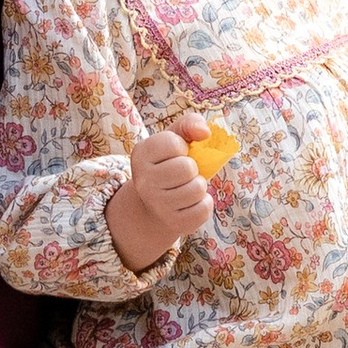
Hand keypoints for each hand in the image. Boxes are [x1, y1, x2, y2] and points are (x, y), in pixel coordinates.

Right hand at [107, 126, 213, 271]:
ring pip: (197, 189)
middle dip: (192, 168)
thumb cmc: (169, 163)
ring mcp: (157, 205)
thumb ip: (190, 124)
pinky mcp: (174, 223)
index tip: (175, 154)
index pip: (174, 144)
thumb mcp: (175, 137)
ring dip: (199, 185)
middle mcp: (143, 181)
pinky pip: (203, 209)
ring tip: (186, 186)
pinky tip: (191, 202)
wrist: (154, 203)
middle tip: (184, 173)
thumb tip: (205, 133)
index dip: (182, 147)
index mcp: (141, 154)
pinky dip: (204, 203)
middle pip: (187, 168)